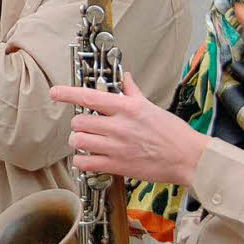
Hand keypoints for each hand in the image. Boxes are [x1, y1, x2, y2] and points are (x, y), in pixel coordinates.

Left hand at [49, 72, 209, 186]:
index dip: (67, 94)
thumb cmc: (172, 132)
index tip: (55, 93)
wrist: (188, 158)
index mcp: (127, 108)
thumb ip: (132, 92)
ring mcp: (117, 147)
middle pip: (79, 122)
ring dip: (77, 142)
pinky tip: (88, 157)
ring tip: (85, 142)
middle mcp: (119, 126)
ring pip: (79, 142)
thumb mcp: (151, 106)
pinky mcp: (118, 166)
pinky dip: (82, 161)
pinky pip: (86, 163)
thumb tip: (125, 78)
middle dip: (78, 124)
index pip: (89, 97)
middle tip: (86, 126)